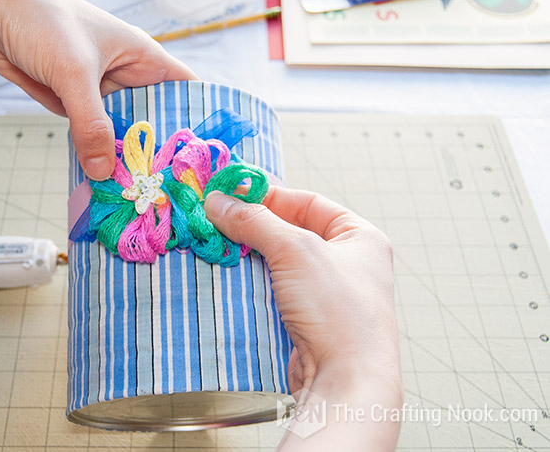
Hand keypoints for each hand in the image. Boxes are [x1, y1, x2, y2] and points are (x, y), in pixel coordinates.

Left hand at [0, 0, 196, 179]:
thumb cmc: (40, 18)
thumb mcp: (73, 71)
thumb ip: (89, 122)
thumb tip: (103, 169)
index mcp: (141, 57)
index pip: (184, 90)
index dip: (197, 119)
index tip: (203, 156)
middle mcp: (125, 76)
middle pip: (153, 120)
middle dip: (159, 150)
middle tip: (170, 187)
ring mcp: (98, 92)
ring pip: (121, 132)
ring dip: (125, 157)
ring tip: (140, 191)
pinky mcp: (72, 103)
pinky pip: (91, 135)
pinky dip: (97, 154)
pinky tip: (104, 178)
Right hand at [204, 187, 402, 450]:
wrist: (346, 380)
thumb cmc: (338, 310)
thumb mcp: (295, 250)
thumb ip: (255, 221)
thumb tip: (218, 201)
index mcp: (359, 237)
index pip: (308, 202)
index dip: (269, 196)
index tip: (231, 195)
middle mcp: (346, 263)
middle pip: (289, 233)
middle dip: (253, 229)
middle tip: (216, 221)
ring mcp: (326, 295)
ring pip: (277, 265)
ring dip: (248, 259)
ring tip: (216, 248)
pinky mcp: (306, 321)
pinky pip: (273, 293)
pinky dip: (250, 286)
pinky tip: (227, 280)